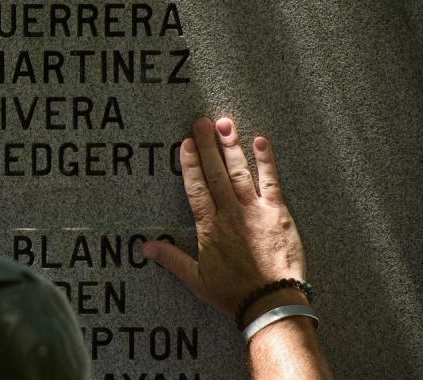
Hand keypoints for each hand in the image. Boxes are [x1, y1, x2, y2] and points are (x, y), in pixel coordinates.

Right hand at [141, 117, 307, 321]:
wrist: (271, 301)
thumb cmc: (233, 293)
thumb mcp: (196, 278)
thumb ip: (172, 258)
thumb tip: (145, 247)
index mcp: (209, 227)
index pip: (196, 188)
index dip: (190, 165)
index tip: (185, 144)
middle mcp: (230, 213)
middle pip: (216, 173)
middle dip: (207, 145)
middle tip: (201, 121)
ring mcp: (254, 210)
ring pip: (239, 172)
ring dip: (230, 146)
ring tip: (224, 123)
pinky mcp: (278, 213)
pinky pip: (272, 181)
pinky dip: (266, 161)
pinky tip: (260, 141)